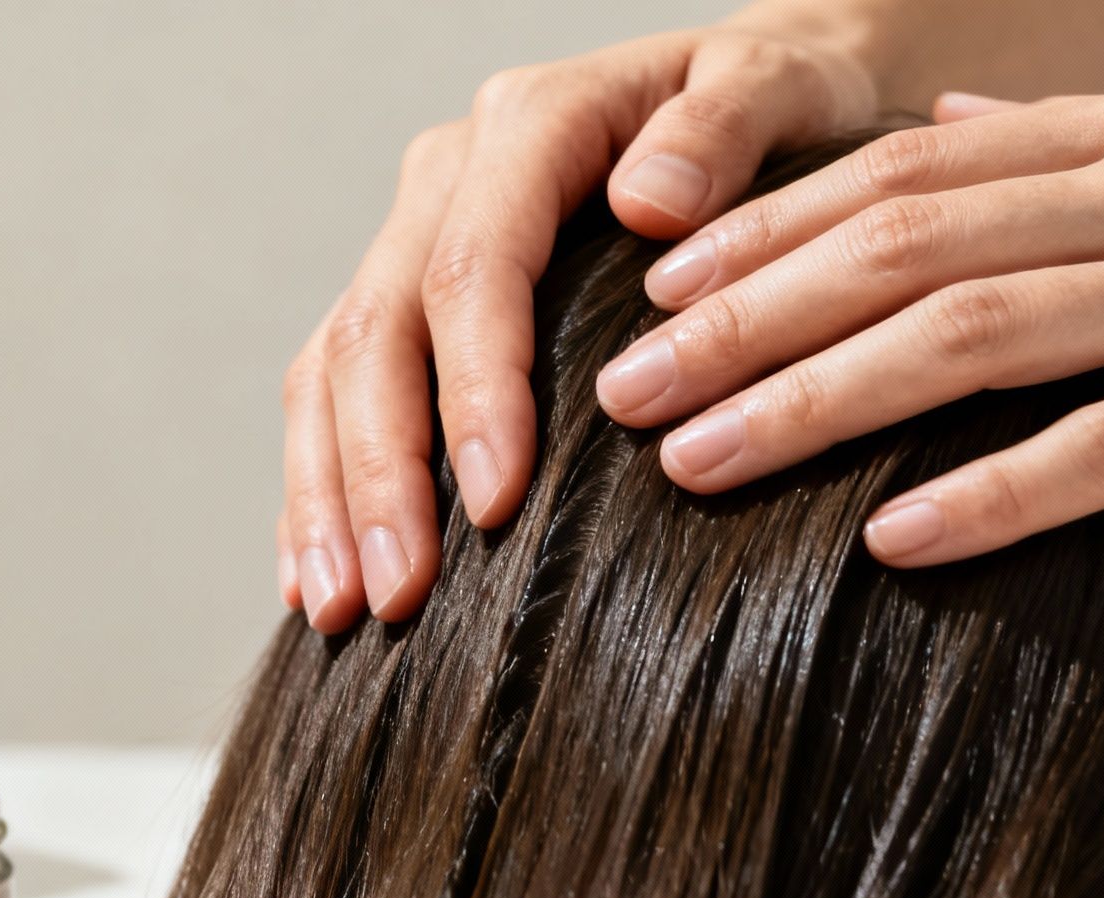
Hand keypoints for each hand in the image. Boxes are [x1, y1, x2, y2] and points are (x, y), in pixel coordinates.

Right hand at [278, 18, 881, 630]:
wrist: (762, 94)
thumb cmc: (782, 99)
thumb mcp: (780, 83)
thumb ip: (722, 126)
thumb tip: (648, 203)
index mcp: (533, 124)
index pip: (474, 267)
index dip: (472, 391)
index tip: (494, 505)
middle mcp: (451, 178)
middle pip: (376, 329)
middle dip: (379, 474)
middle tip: (398, 597)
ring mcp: (418, 237)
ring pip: (331, 370)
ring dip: (330, 496)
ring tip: (344, 609)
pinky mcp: (411, 299)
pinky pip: (334, 394)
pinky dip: (321, 487)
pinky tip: (321, 578)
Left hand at [604, 83, 1103, 565]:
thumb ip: (1056, 148)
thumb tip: (925, 136)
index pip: (899, 174)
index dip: (765, 235)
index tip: (655, 294)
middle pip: (905, 248)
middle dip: (746, 320)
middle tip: (626, 388)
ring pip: (976, 334)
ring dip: (818, 400)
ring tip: (698, 461)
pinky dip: (994, 493)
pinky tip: (891, 543)